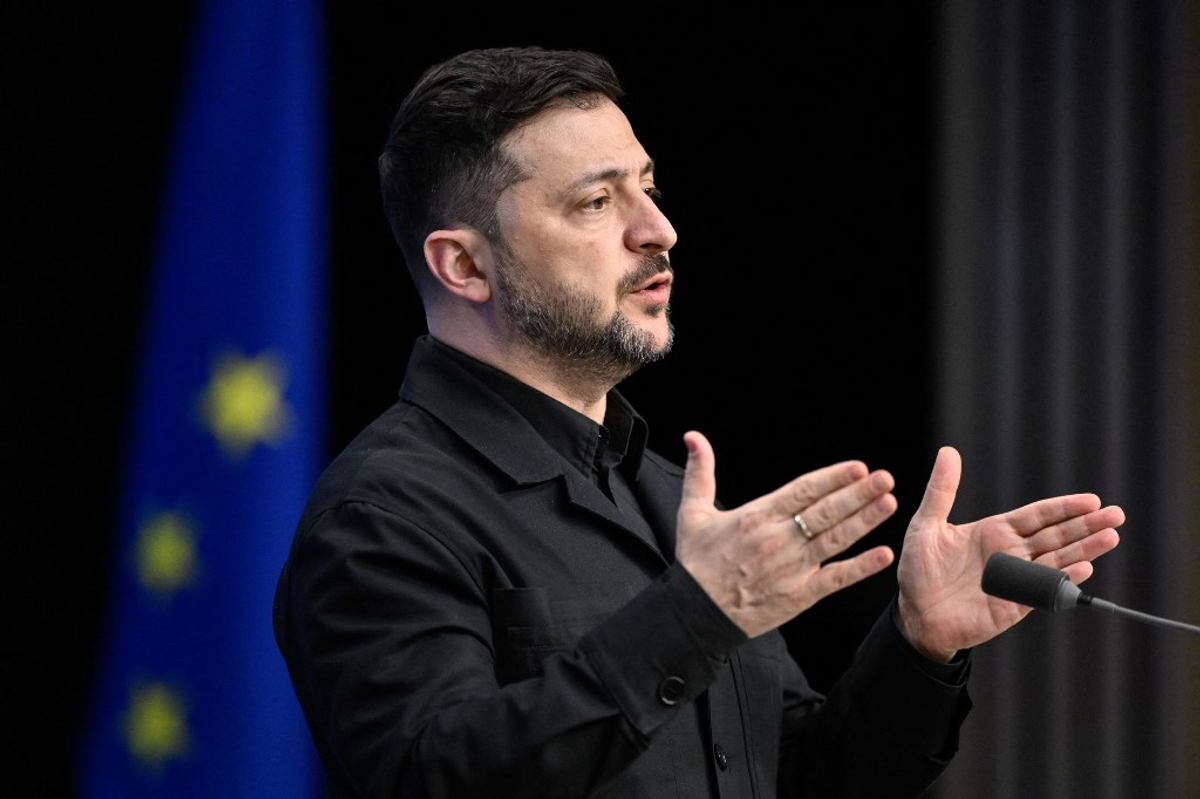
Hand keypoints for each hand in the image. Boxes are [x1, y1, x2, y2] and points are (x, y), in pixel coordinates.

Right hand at [675, 430, 898, 637]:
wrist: (696, 613)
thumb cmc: (696, 562)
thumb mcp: (692, 513)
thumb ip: (700, 473)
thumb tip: (693, 436)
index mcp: (756, 517)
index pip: (802, 491)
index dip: (831, 478)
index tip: (857, 467)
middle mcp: (778, 540)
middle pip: (825, 512)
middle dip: (857, 493)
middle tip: (885, 478)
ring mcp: (792, 569)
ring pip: (835, 540)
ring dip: (865, 521)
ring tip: (888, 503)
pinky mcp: (799, 595)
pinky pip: (836, 579)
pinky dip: (860, 567)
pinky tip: (883, 554)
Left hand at [895, 446, 1124, 661]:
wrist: (915, 613)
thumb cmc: (919, 570)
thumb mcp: (926, 524)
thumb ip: (941, 490)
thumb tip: (948, 451)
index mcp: (995, 531)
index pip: (1038, 515)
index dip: (1064, 508)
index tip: (1091, 500)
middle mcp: (1011, 553)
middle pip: (1056, 535)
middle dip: (1086, 525)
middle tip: (1116, 515)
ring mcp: (1016, 579)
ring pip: (1057, 560)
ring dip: (1085, 550)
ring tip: (1111, 537)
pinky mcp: (1014, 604)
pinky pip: (1042, 590)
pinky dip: (1062, 579)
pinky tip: (1082, 568)